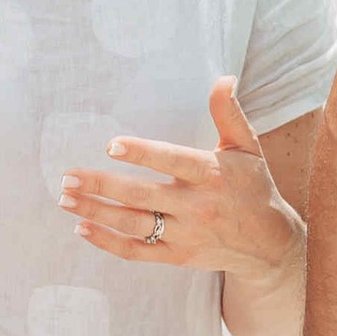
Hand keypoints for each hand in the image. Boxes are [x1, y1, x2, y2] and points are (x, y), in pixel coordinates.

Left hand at [59, 76, 299, 278]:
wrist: (270, 245)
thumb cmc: (253, 187)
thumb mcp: (248, 147)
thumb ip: (229, 114)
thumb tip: (223, 78)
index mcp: (211, 174)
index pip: (172, 161)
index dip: (141, 153)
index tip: (111, 146)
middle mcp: (197, 206)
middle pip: (142, 196)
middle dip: (101, 186)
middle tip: (68, 177)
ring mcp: (186, 234)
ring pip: (134, 224)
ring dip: (97, 212)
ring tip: (66, 199)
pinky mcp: (178, 256)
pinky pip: (138, 252)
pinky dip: (109, 243)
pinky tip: (83, 229)